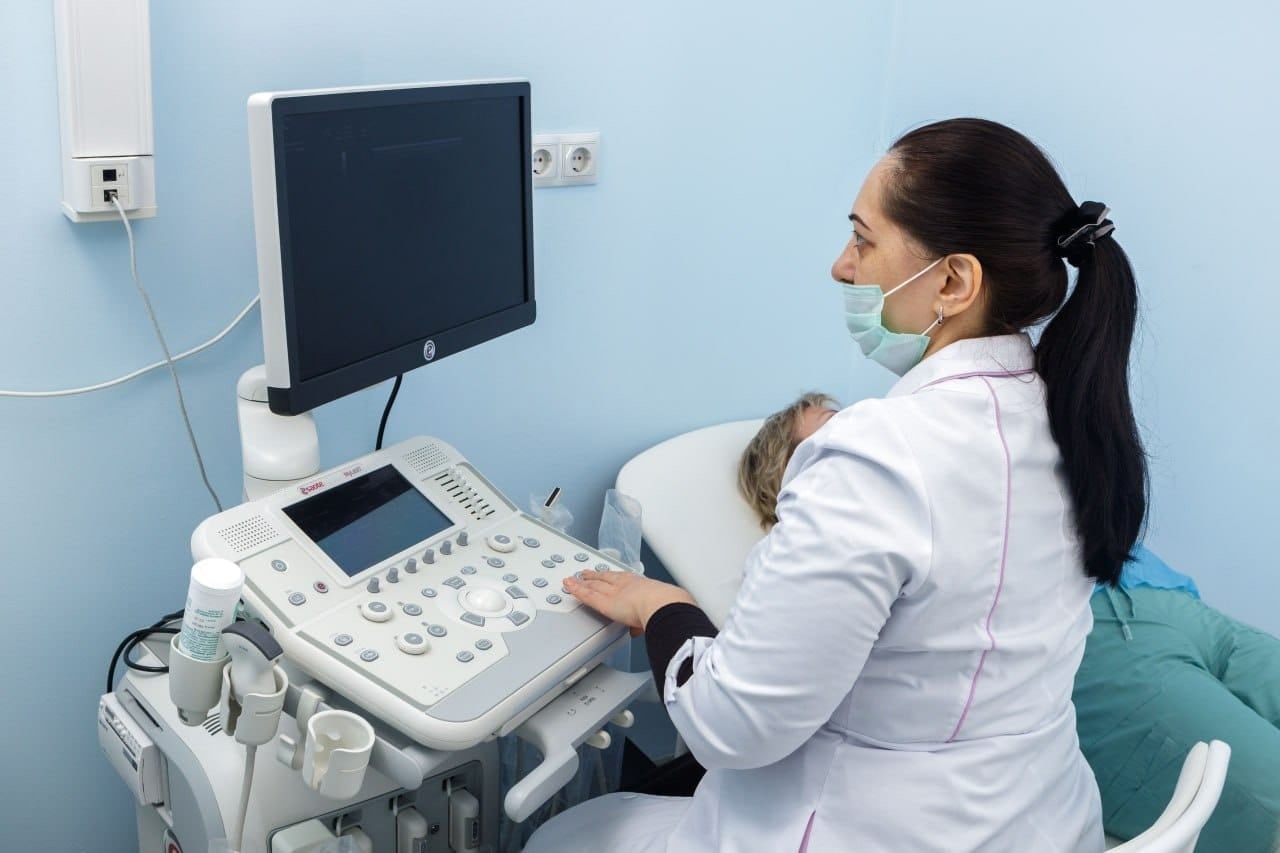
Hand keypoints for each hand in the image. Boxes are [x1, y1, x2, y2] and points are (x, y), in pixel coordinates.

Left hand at [563, 570, 695, 635]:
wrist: (663, 605)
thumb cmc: (667, 606)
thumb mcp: (658, 611)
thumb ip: (643, 622)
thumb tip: (638, 630)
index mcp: (640, 584)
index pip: (621, 578)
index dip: (611, 576)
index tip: (606, 575)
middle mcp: (625, 585)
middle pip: (604, 578)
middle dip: (594, 576)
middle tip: (585, 574)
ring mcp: (613, 592)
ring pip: (594, 585)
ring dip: (583, 582)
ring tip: (573, 580)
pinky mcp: (604, 602)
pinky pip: (586, 594)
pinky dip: (576, 590)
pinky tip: (568, 586)